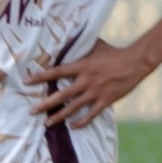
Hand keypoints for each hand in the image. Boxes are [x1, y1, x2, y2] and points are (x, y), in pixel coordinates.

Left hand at [27, 39, 152, 127]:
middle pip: (62, 95)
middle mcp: (86, 80)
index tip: (26, 81)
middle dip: (45, 104)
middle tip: (32, 111)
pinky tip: (72, 126)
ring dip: (59, 116)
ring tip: (47, 123)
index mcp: (82, 66)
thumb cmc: (114, 52)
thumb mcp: (95, 45)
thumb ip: (80, 44)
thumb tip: (68, 36)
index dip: (40, 77)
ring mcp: (96, 92)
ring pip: (73, 108)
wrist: (134, 63)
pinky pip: (91, 114)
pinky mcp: (106, 101)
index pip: (56, 72)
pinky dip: (81, 122)